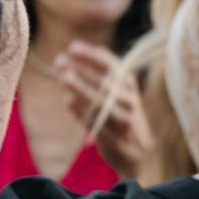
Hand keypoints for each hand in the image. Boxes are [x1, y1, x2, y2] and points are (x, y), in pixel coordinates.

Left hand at [56, 40, 152, 176]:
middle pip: (104, 82)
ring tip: (63, 77)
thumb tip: (97, 49)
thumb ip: (110, 73)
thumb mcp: (123, 92)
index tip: (73, 46)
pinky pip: (94, 123)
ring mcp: (123, 120)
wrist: (138, 152)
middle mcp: (129, 101)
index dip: (92, 56)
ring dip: (81, 88)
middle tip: (59, 60)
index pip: (112, 66)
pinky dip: (80, 111)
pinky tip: (67, 101)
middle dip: (81, 69)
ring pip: (100, 101)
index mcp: (129, 86)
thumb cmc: (124, 116)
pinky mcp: (114, 138)